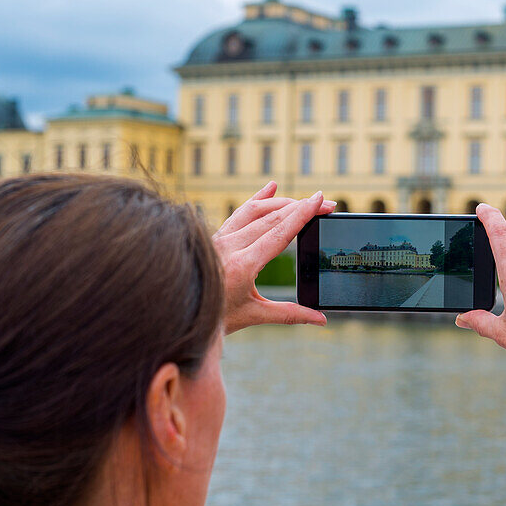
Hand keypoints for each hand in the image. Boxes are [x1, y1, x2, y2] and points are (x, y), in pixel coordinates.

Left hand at [212, 182, 334, 333]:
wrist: (180, 313)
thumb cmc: (215, 317)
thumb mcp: (254, 315)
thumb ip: (290, 314)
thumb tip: (321, 319)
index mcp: (242, 265)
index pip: (279, 233)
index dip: (302, 214)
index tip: (320, 200)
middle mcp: (228, 246)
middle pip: (272, 217)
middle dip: (301, 207)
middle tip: (325, 202)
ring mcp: (219, 238)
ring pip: (255, 210)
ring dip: (283, 202)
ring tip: (305, 200)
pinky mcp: (215, 236)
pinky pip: (239, 212)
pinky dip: (256, 198)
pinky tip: (271, 186)